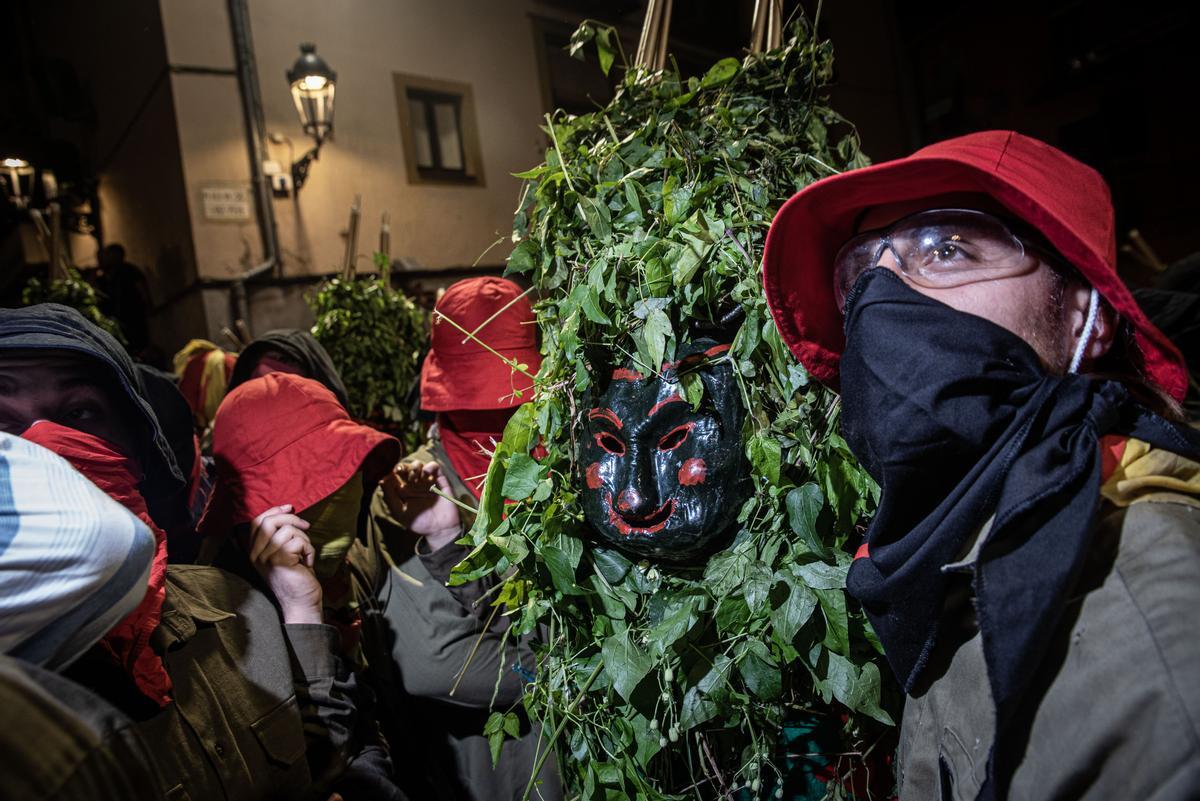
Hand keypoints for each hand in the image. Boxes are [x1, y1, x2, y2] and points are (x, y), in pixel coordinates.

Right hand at [247, 505, 322, 623]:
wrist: (301, 602)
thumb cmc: (296, 577)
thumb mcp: (282, 553)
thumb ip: (279, 535)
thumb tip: (288, 510)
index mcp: (254, 551)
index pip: (257, 521)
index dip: (274, 510)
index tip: (290, 507)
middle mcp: (256, 554)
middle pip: (269, 521)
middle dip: (292, 519)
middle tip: (306, 527)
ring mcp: (266, 558)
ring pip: (287, 531)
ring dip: (304, 538)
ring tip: (305, 553)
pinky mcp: (280, 561)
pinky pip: (298, 542)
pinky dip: (309, 549)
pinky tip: (307, 563)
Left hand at [380, 461, 461, 550]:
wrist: (439, 529)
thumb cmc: (418, 522)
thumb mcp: (399, 512)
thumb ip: (390, 497)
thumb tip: (382, 481)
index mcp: (403, 490)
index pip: (395, 475)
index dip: (392, 471)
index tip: (392, 474)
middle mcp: (414, 484)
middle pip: (406, 466)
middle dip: (402, 467)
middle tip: (400, 472)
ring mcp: (427, 481)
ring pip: (419, 464)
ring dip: (414, 467)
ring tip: (414, 479)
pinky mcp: (439, 480)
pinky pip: (434, 466)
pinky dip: (429, 467)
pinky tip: (426, 475)